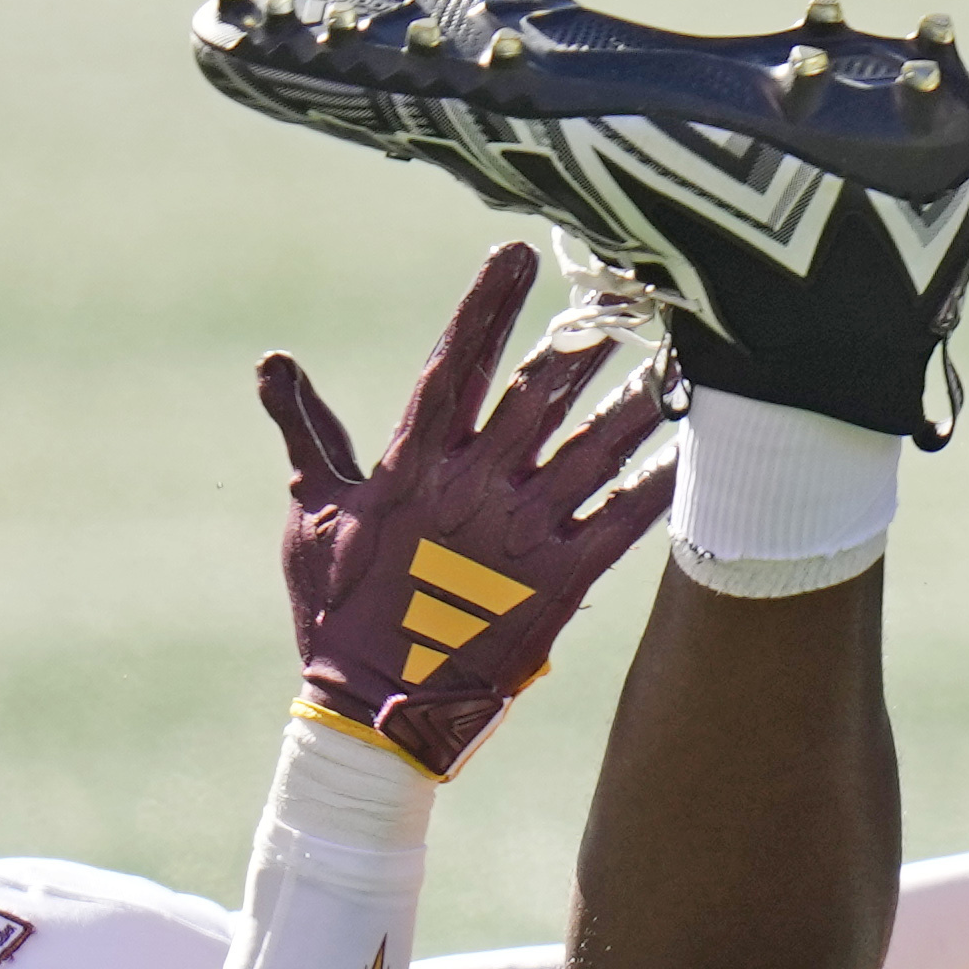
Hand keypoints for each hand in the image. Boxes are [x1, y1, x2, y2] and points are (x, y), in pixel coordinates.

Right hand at [264, 240, 679, 777]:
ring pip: (595, 445)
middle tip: (624, 285)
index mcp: (414, 467)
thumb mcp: (314, 515)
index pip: (453, 366)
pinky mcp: (561, 580)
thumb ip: (307, 432)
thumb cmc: (339, 611)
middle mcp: (475, 488)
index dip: (484, 307)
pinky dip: (662, 481)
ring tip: (680, 350)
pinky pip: (624, 519)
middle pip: (538, 392)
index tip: (513, 253)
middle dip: (582, 335)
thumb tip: (271, 361)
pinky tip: (697, 444)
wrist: (376, 715)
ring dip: (638, 395)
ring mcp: (522, 533)